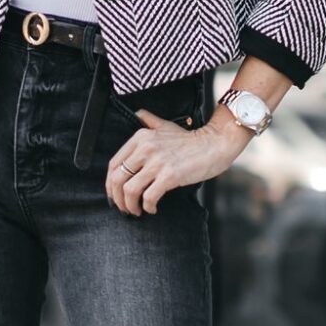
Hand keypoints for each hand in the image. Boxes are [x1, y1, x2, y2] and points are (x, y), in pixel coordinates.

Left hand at [105, 108, 250, 216]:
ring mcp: (158, 162)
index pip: (114, 164)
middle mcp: (146, 148)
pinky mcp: (170, 175)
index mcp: (140, 137)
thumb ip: (149, 120)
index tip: (114, 194)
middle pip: (117, 178)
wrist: (215, 144)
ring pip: (130, 190)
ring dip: (130, 205)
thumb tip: (137, 114)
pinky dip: (147, 207)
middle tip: (124, 207)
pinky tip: (152, 209)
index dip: (110, 184)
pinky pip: (148, 197)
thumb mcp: (166, 125)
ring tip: (137, 211)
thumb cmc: (191, 140)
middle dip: (117, 198)